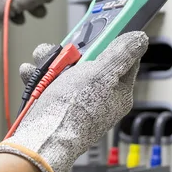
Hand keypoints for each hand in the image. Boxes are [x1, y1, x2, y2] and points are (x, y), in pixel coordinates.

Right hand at [0, 31, 148, 171]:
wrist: (41, 139)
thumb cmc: (74, 111)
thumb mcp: (102, 73)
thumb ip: (121, 54)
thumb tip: (140, 39)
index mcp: (117, 92)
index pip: (120, 59)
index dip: (107, 42)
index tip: (96, 32)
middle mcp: (99, 98)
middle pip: (88, 61)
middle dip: (69, 53)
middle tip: (60, 52)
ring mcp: (77, 103)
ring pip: (65, 70)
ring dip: (49, 62)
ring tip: (41, 63)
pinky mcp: (56, 107)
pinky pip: (48, 83)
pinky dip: (38, 76)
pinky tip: (31, 74)